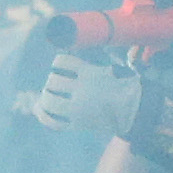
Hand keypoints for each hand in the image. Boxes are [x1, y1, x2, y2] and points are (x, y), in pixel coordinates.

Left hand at [29, 48, 150, 143]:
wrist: (134, 113)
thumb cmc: (124, 89)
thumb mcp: (114, 68)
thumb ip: (99, 57)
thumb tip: (100, 48)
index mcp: (90, 73)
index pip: (62, 61)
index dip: (57, 62)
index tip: (59, 66)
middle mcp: (82, 89)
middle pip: (53, 81)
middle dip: (51, 82)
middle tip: (55, 84)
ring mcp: (78, 108)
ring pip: (49, 101)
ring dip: (45, 97)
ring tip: (47, 97)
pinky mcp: (77, 124)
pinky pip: (53, 121)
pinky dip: (44, 115)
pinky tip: (39, 109)